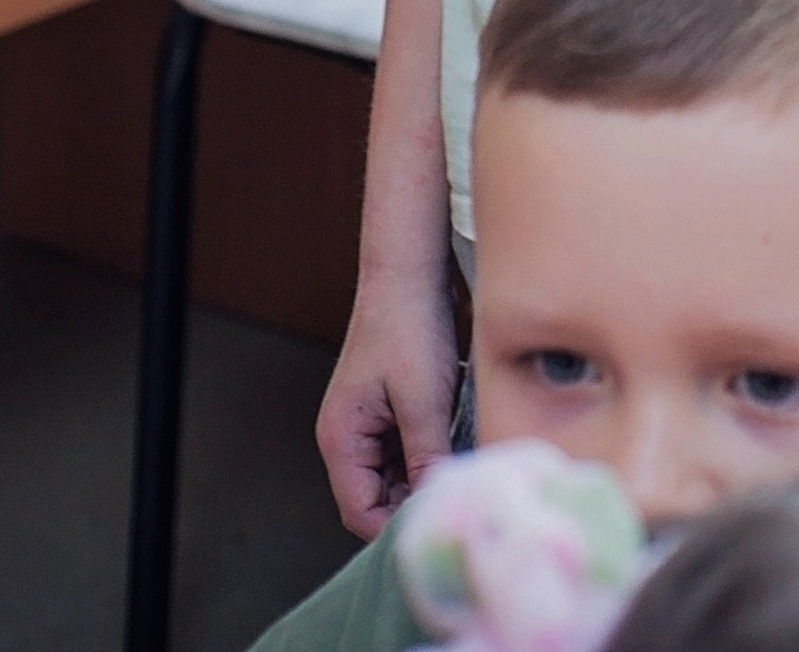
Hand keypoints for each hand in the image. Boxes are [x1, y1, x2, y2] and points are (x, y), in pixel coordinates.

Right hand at [317, 268, 459, 536]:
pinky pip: (403, 452)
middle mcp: (347, 438)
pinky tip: (453, 445)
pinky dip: (426, 455)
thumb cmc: (410, 327)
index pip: (359, 512)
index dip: (395, 525)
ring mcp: (366, 426)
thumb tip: (438, 501)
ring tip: (458, 469)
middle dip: (412, 502)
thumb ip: (427, 455)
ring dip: (422, 477)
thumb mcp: (424, 398)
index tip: (437, 521)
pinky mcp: (387, 413)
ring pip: (393, 477)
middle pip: (375, 499)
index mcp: (341, 439)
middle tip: (455, 497)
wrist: (410, 272)